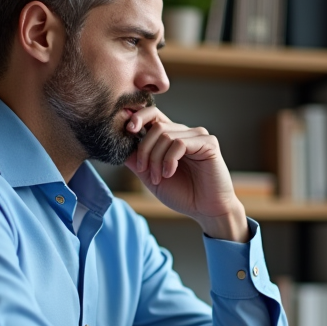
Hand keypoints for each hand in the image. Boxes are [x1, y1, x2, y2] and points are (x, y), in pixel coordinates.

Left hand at [123, 105, 247, 240]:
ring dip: (156, 159)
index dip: (138, 117)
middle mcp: (185, 132)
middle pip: (155, 126)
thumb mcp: (151, 176)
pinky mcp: (209, 143)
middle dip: (144, 150)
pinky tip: (170, 173)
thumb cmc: (182, 194)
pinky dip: (170, 160)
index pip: (153, 115)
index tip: (127, 130)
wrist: (206, 210)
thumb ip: (136, 159)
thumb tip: (118, 143)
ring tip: (159, 178)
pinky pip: (180, 143)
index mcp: (171, 137)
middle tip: (143, 170)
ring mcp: (198, 136)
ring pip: (166, 135)